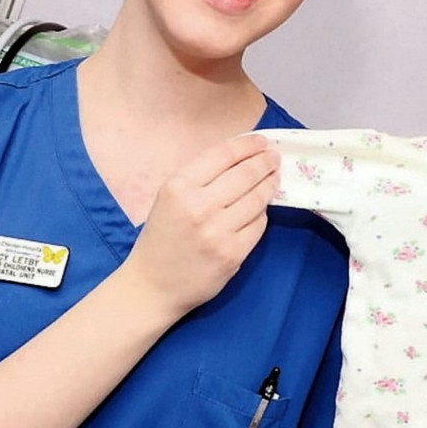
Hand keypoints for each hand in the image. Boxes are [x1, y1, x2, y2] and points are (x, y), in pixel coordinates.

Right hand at [122, 133, 279, 320]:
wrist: (152, 286)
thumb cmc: (162, 237)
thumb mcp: (169, 196)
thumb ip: (200, 176)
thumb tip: (240, 155)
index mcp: (179, 186)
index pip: (223, 155)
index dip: (247, 145)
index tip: (261, 141)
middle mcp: (199, 206)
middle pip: (245, 174)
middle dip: (265, 162)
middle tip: (274, 157)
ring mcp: (218, 231)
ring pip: (257, 199)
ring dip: (269, 185)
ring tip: (274, 178)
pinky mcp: (233, 253)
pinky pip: (258, 225)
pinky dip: (261, 214)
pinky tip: (260, 208)